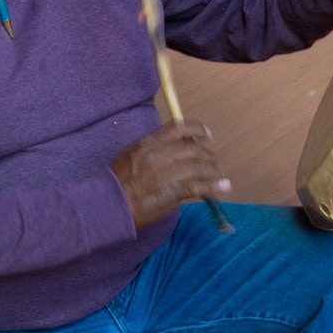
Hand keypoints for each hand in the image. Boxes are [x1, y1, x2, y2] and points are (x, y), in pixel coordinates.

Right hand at [111, 123, 231, 226]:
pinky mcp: (171, 191)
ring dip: (213, 171)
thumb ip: (151, 150)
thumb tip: (171, 152)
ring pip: (199, 166)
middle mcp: (159, 154)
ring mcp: (166, 173)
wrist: (108, 204)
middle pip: (192, 149)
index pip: (178, 128)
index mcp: (148, 143)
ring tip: (219, 176)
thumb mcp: (130, 156)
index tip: (207, 134)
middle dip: (207, 156)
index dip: (197, 129)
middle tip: (213, 163)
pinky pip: (198, 186)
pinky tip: (224, 186)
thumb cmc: (116, 183)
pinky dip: (214, 186)